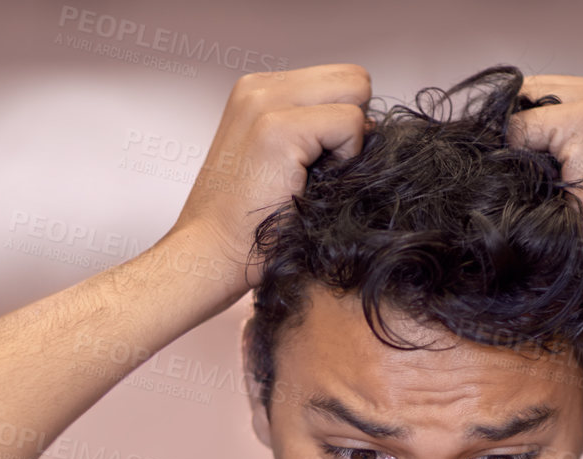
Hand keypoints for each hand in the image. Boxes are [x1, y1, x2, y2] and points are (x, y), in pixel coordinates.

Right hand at [168, 63, 370, 299]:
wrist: (209, 255)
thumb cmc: (250, 226)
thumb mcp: (284, 164)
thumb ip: (319, 132)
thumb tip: (372, 126)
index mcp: (260, 91)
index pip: (339, 81)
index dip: (346, 123)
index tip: (321, 164)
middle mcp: (259, 87)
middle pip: (354, 79)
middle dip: (353, 126)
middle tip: (322, 171)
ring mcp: (265, 102)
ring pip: (355, 94)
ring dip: (348, 142)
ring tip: (311, 178)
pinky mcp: (276, 127)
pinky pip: (350, 123)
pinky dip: (345, 158)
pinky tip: (309, 186)